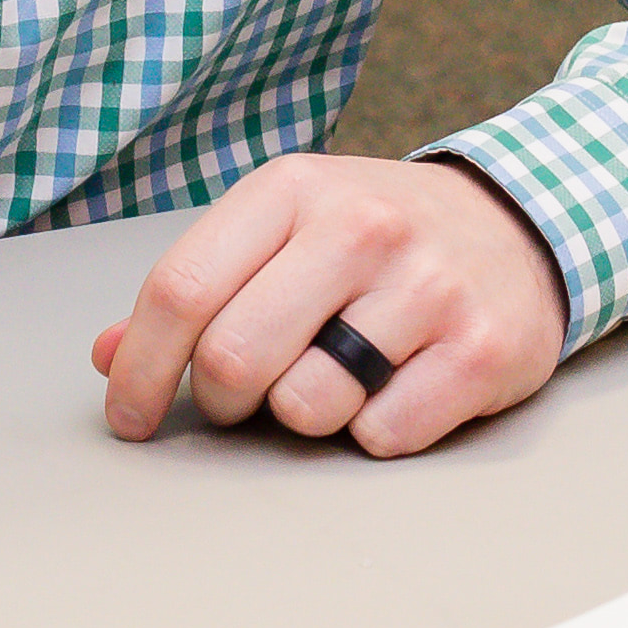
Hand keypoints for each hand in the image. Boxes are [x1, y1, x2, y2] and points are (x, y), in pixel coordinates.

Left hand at [91, 153, 567, 455]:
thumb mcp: (284, 231)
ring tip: (333, 378)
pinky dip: (375, 431)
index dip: (139, 369)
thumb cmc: (379, 241)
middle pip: (233, 358)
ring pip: (307, 406)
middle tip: (243, 398)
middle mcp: (361, 227)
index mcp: (292, 191)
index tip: (130, 417)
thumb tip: (107, 354)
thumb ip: (200, 289)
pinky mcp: (481, 349)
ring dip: (304, 415)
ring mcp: (427, 287)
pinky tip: (393, 389)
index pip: (180, 290)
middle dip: (222, 401)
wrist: (519, 225)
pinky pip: (383, 435)